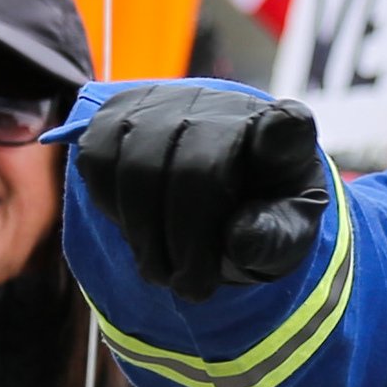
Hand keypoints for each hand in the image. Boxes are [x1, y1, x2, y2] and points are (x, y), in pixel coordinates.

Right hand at [73, 84, 329, 303]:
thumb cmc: (258, 218)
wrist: (215, 195)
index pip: (288, 125)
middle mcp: (227, 104)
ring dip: (144, 233)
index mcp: (285, 137)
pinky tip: (138, 227)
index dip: (282, 130)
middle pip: (195, 168)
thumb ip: (275, 242)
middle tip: (191, 287)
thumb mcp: (284, 241)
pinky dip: (112, 206)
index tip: (284, 132)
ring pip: (138, 165)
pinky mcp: (121, 109)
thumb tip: (241, 240)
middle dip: (186, 239)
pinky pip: (99, 160)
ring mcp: (169, 98)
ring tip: (161, 270)